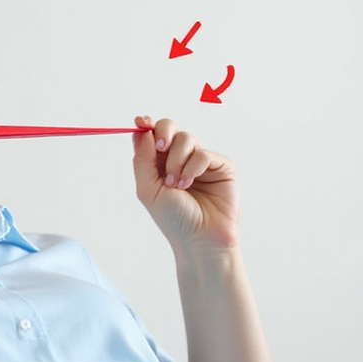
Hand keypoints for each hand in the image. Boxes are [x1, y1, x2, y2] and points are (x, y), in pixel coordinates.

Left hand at [131, 116, 238, 251]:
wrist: (199, 239)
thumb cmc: (173, 219)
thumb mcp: (148, 188)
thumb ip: (143, 159)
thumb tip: (140, 131)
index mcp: (161, 164)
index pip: (154, 136)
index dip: (148, 125)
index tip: (141, 122)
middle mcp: (181, 159)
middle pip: (171, 128)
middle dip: (164, 133)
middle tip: (161, 147)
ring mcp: (202, 162)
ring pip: (187, 139)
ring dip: (177, 160)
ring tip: (176, 184)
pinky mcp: (221, 166)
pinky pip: (204, 153)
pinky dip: (193, 167)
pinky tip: (189, 184)